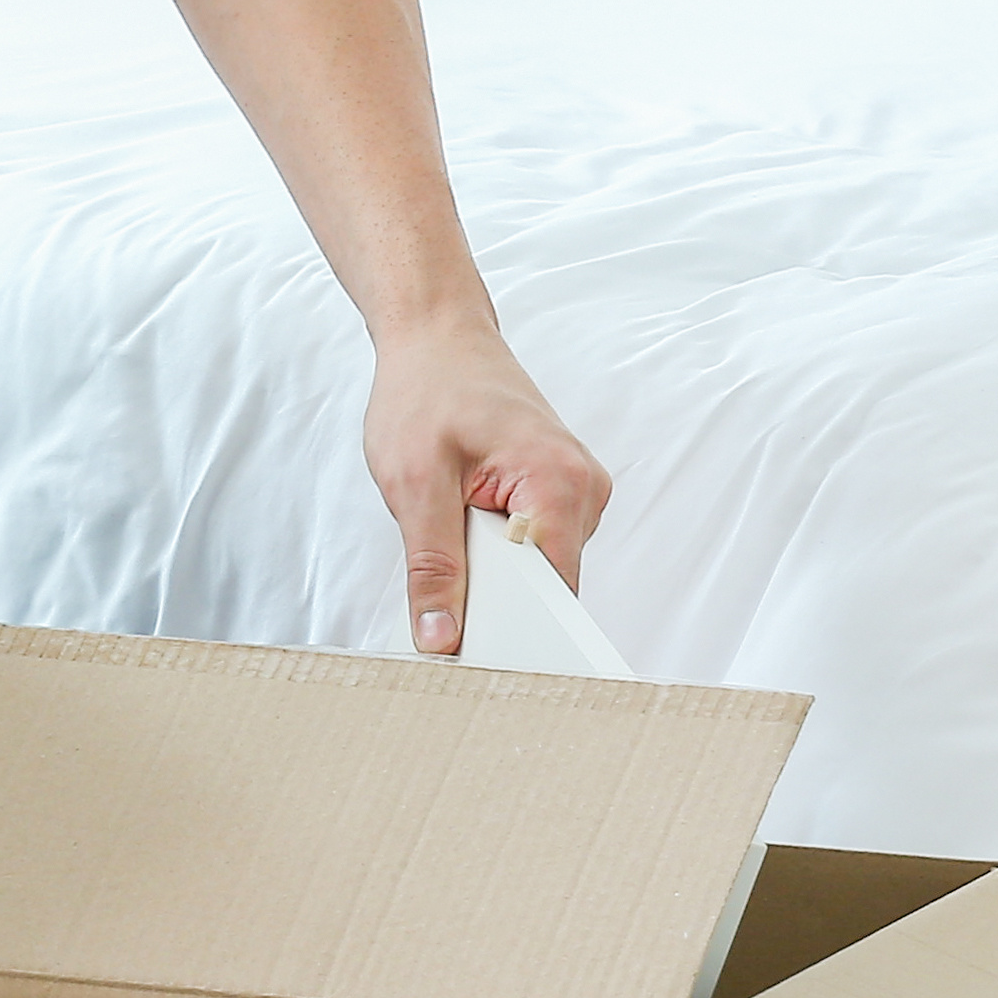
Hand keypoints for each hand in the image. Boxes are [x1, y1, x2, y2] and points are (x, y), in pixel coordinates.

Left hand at [366, 314, 612, 655]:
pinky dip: (494, 551)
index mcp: (560, 484)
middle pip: (547, 588)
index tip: (475, 661)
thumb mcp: (413, 483)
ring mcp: (577, 493)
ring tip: (449, 527)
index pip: (554, 594)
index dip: (512, 633)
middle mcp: (584, 490)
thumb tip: (442, 638)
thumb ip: (432, 566)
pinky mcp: (559, 495)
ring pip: (537, 572)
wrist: (437, 337)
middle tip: (439, 595)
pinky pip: (531, 548)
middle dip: (494, 602)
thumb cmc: (425, 391)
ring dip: (490, 571)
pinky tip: (463, 521)